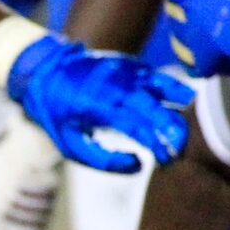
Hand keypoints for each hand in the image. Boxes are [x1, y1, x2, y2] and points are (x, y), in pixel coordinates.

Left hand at [4, 34, 190, 174]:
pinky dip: (173, 90)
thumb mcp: (70, 143)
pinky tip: (178, 106)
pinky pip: (158, 77)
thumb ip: (103, 158)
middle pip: (157, 109)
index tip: (167, 161)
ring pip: (165, 87)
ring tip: (183, 129)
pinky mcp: (132, 64)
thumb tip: (139, 166)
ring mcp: (127, 72)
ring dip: (179, 110)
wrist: (46, 70)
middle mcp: (118, 86)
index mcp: (100, 107)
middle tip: (178, 152)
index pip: (140, 127)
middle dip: (174, 131)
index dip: (159, 144)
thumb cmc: (58, 113)